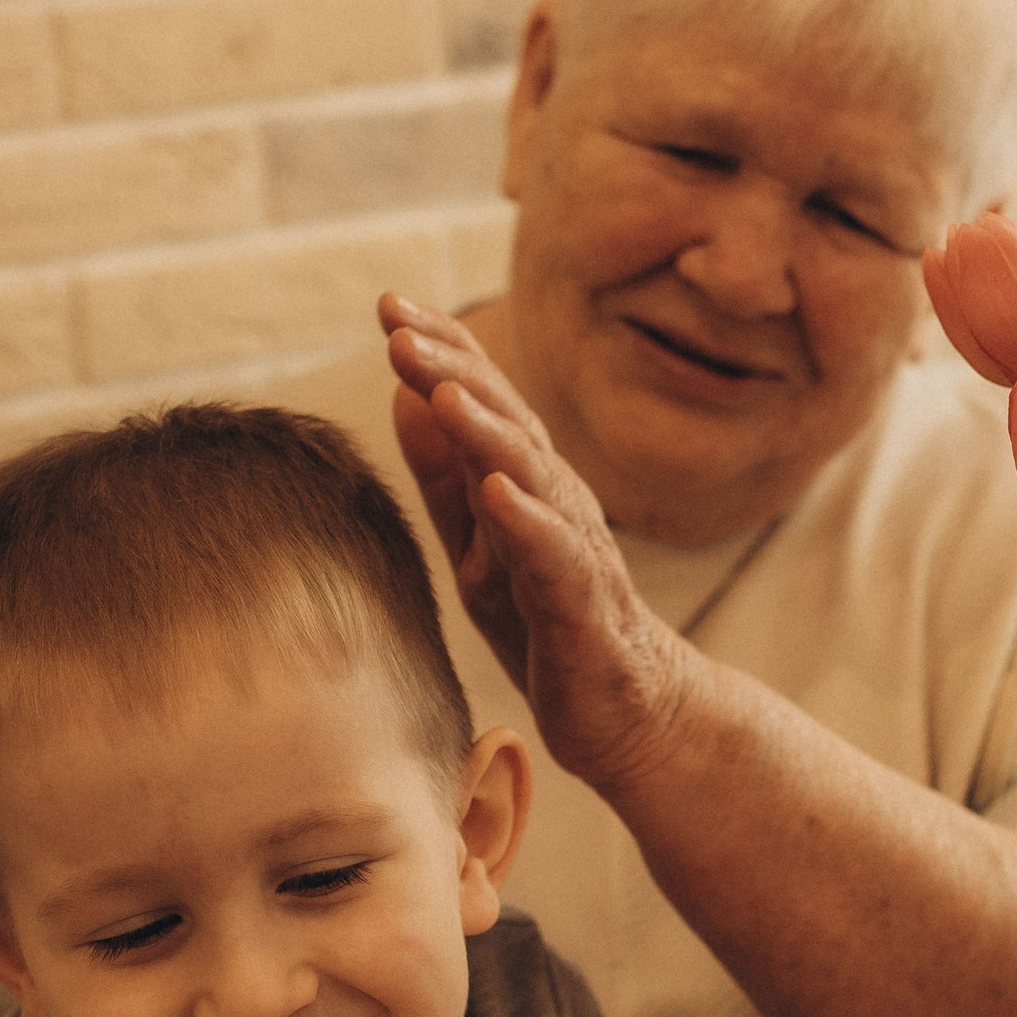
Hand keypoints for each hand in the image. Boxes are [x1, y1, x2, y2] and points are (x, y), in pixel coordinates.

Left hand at [377, 294, 691, 791]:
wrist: (628, 713)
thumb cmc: (546, 623)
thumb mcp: (477, 545)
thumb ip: (443, 475)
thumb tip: (404, 395)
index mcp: (525, 480)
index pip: (482, 399)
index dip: (440, 349)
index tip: (388, 303)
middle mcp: (556, 500)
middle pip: (504, 421)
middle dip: (453, 370)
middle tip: (399, 328)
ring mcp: (574, 551)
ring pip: (533, 477)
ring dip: (487, 432)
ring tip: (443, 392)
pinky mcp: (584, 609)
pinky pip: (557, 558)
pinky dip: (526, 521)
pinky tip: (496, 492)